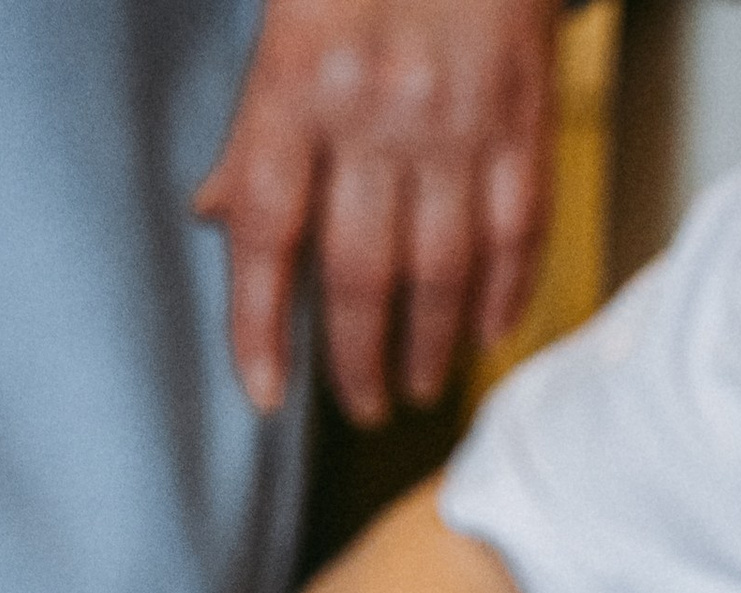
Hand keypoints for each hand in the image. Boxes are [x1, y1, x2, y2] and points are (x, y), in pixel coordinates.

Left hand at [197, 0, 560, 425]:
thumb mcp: (282, 18)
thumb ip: (252, 122)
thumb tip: (216, 213)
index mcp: (300, 80)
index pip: (268, 229)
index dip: (259, 325)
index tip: (265, 395)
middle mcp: (378, 110)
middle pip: (358, 272)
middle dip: (355, 360)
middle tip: (361, 405)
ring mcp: (458, 120)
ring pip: (441, 269)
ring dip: (429, 346)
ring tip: (420, 385)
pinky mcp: (524, 116)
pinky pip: (518, 229)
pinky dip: (505, 293)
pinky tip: (487, 333)